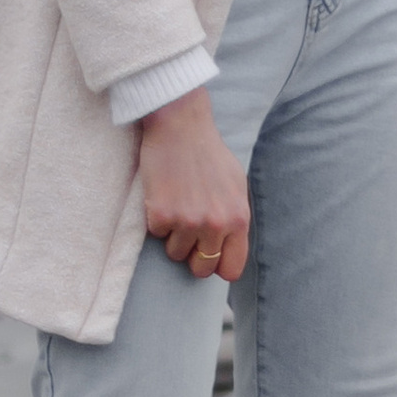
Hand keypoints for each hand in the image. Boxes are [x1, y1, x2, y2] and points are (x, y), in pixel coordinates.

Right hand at [138, 87, 250, 281]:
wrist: (181, 126)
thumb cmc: (209, 154)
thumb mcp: (235, 186)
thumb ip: (234, 218)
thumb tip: (229, 250)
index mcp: (238, 218)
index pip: (232, 268)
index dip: (218, 266)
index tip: (209, 257)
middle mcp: (216, 224)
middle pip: (201, 269)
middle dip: (193, 257)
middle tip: (188, 234)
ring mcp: (188, 222)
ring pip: (175, 253)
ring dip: (173, 236)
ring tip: (177, 205)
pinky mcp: (162, 216)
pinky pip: (157, 235)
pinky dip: (157, 220)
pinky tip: (164, 195)